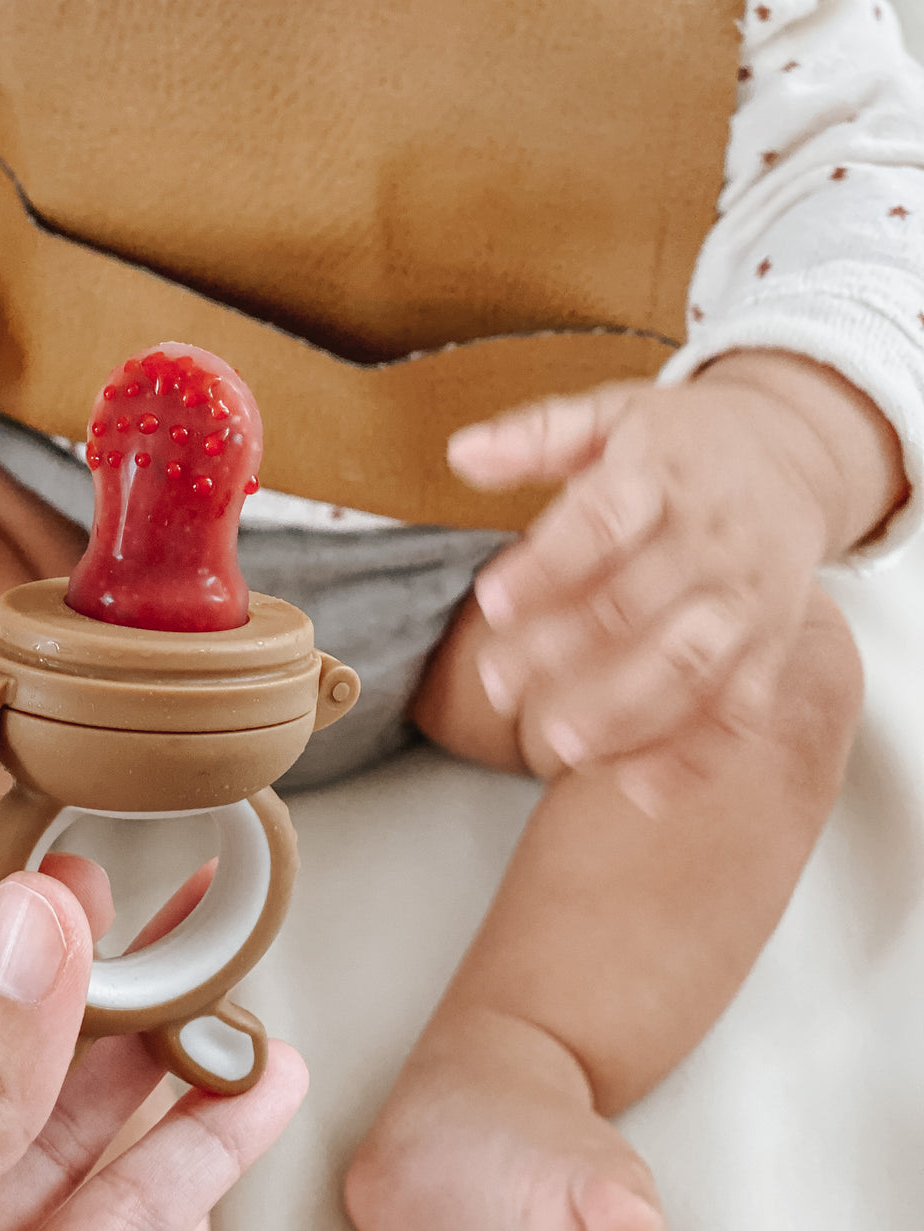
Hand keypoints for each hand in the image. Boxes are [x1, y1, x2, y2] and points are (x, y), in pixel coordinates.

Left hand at [448, 351, 905, 812]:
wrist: (792, 452)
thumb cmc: (677, 445)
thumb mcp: (607, 416)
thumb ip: (534, 436)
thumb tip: (462, 452)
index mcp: (662, 477)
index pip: (602, 523)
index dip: (545, 567)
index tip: (488, 602)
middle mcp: (712, 541)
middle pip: (637, 604)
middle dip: (563, 649)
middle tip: (495, 682)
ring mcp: (745, 600)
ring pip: (692, 666)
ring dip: (627, 712)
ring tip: (559, 745)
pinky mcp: (769, 647)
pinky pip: (739, 711)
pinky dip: (694, 757)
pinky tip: (638, 790)